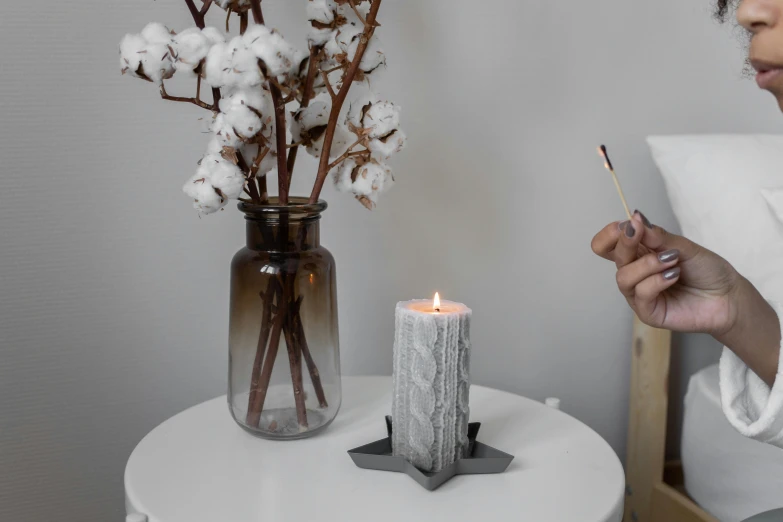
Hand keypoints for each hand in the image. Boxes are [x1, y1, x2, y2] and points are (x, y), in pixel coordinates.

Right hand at [591, 211, 741, 335]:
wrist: (729, 296)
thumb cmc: (707, 270)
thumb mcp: (682, 246)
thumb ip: (657, 236)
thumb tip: (635, 218)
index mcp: (638, 254)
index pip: (606, 245)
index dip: (610, 234)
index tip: (629, 224)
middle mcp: (634, 274)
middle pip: (612, 257)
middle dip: (626, 242)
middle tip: (645, 235)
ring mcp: (639, 294)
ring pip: (623, 277)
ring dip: (647, 265)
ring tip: (672, 261)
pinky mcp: (648, 312)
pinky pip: (641, 294)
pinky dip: (656, 281)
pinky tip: (674, 276)